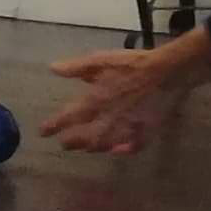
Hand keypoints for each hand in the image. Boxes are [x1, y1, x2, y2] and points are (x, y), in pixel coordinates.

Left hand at [41, 34, 210, 154]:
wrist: (168, 71)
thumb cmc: (133, 64)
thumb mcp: (101, 60)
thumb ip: (76, 67)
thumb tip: (53, 68)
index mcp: (96, 100)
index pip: (70, 117)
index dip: (54, 126)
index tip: (43, 132)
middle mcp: (110, 118)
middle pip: (87, 137)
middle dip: (73, 142)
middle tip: (64, 145)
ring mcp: (130, 127)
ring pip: (108, 144)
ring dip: (93, 147)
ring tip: (86, 149)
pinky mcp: (148, 130)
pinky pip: (135, 146)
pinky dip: (124, 151)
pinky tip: (118, 151)